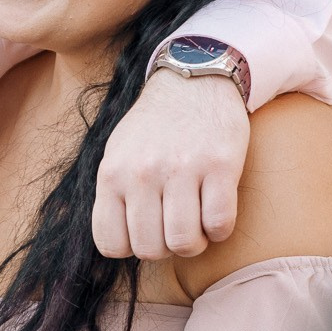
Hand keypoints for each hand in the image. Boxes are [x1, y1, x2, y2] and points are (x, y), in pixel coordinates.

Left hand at [92, 68, 248, 260]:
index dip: (132, 246)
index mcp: (112, 174)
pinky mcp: (220, 165)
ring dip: (195, 241)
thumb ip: (113, 196)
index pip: (111, 244)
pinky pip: (220, 224)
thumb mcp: (117, 155)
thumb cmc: (154, 128)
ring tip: (197, 221)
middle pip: (151, 249)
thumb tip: (119, 245)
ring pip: (185, 243)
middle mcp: (143, 173)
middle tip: (174, 225)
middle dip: (166, 248)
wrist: (194, 80)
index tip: (145, 230)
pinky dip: (220, 229)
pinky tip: (216, 210)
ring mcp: (182, 169)